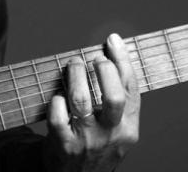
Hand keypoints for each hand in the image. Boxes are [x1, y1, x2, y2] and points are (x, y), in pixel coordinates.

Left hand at [43, 33, 139, 170]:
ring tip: (73, 65)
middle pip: (113, 96)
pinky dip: (56, 102)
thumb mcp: (116, 129)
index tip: (112, 40)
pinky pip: (58, 117)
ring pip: (81, 101)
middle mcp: (111, 134)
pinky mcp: (64, 145)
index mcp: (129, 128)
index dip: (123, 60)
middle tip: (92, 59)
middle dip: (102, 69)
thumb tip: (110, 58)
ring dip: (75, 76)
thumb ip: (117, 102)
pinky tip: (58, 96)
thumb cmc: (96, 147)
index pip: (131, 89)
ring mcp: (87, 141)